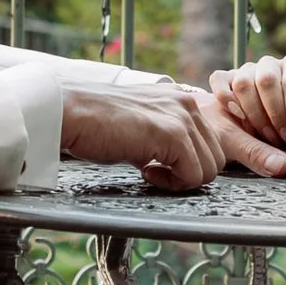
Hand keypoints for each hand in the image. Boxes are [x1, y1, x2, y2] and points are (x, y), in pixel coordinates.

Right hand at [60, 88, 228, 190]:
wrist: (70, 113)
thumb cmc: (95, 122)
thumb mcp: (139, 125)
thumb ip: (162, 137)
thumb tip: (172, 163)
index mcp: (180, 100)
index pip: (210, 142)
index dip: (189, 163)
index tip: (159, 166)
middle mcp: (186, 104)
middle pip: (216, 157)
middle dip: (189, 174)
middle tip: (156, 173)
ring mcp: (182, 118)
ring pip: (209, 169)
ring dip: (181, 180)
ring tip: (149, 172)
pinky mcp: (172, 134)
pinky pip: (193, 175)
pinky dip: (172, 184)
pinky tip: (144, 172)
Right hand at [208, 53, 285, 177]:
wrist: (280, 116)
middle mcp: (270, 63)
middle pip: (267, 80)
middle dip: (274, 115)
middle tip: (282, 140)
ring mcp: (246, 69)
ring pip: (243, 81)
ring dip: (252, 112)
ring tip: (262, 136)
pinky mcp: (227, 77)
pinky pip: (219, 79)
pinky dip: (224, 96)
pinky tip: (236, 116)